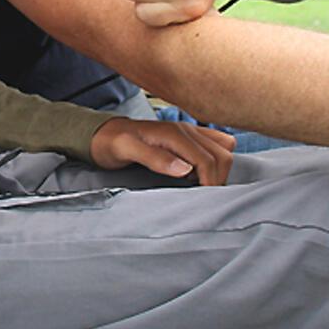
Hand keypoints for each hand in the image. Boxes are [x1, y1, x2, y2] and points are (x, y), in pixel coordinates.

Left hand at [89, 116, 237, 184]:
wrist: (104, 134)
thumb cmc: (112, 143)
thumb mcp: (127, 150)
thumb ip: (155, 158)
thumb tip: (185, 169)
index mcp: (174, 133)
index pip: (208, 159)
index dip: (210, 182)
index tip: (203, 200)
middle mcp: (185, 129)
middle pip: (222, 154)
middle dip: (218, 177)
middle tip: (204, 195)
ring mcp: (189, 131)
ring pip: (224, 148)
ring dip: (220, 169)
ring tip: (203, 185)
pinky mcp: (189, 136)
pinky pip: (217, 143)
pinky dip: (217, 159)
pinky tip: (201, 173)